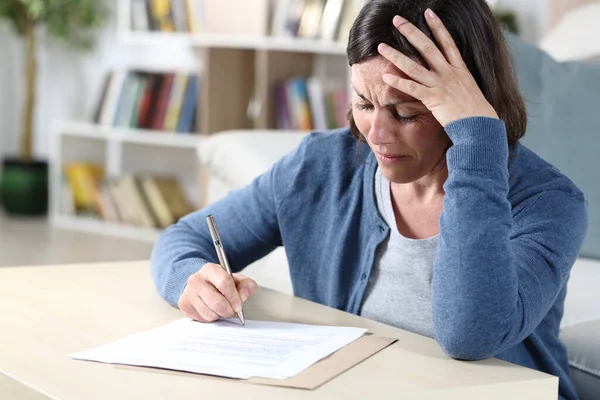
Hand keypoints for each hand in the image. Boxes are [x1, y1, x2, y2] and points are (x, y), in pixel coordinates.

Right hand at [178, 263, 257, 322]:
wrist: (198, 283)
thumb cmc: (218, 282)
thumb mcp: (234, 279)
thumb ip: (245, 285)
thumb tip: (245, 295)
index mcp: (210, 269)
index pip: (224, 283)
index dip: (234, 297)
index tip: (239, 306)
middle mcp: (196, 280)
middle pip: (217, 302)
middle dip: (228, 310)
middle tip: (233, 311)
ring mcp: (188, 293)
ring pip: (210, 314)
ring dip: (219, 315)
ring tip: (220, 308)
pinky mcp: (183, 305)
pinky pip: (202, 319)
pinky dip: (210, 318)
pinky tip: (210, 310)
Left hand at [377, 9, 498, 126]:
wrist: (481, 125)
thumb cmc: (476, 112)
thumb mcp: (469, 90)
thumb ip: (458, 82)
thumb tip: (452, 79)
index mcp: (460, 69)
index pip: (447, 42)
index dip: (437, 26)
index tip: (428, 12)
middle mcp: (449, 73)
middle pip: (427, 47)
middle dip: (411, 32)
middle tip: (397, 20)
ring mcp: (441, 85)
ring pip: (414, 66)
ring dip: (396, 55)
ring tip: (381, 47)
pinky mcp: (433, 99)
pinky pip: (412, 89)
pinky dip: (398, 82)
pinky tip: (385, 76)